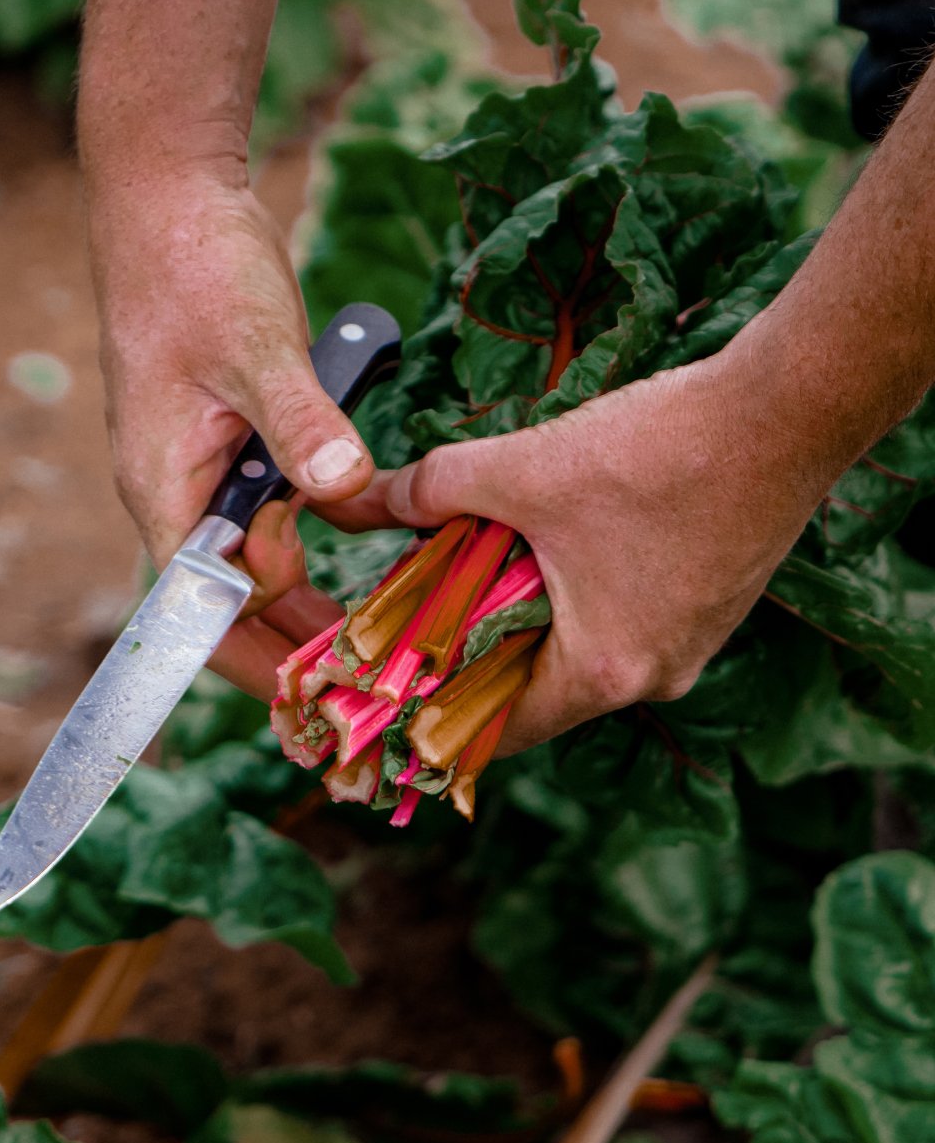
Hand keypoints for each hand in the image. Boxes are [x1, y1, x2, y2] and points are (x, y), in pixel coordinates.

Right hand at [85, 168, 355, 694]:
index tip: (320, 681)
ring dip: (306, 598)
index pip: (202, 605)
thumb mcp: (256, 346)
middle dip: (290, 638)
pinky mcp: (236, 444)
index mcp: (164, 486)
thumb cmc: (196, 270)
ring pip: (255, 560)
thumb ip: (302, 422)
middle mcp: (179, 491)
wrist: (173, 202)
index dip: (257, 648)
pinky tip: (360, 560)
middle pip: (231, 597)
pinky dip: (309, 542)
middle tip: (366, 679)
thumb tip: (342, 490)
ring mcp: (206, 470)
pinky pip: (271, 515)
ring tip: (372, 640)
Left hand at [322, 342, 838, 755]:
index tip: (392, 688)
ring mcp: (689, 645)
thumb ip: (430, 492)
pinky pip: (621, 623)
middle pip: (537, 691)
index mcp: (604, 672)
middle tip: (424, 612)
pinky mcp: (707, 608)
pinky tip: (552, 546)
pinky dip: (577, 598)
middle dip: (477, 653)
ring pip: (580, 653)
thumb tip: (357, 500)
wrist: (785, 411)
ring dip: (528, 619)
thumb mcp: (521, 470)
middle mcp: (653, 677)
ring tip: (480, 568)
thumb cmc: (658, 450)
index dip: (437, 713)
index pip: (500, 730)